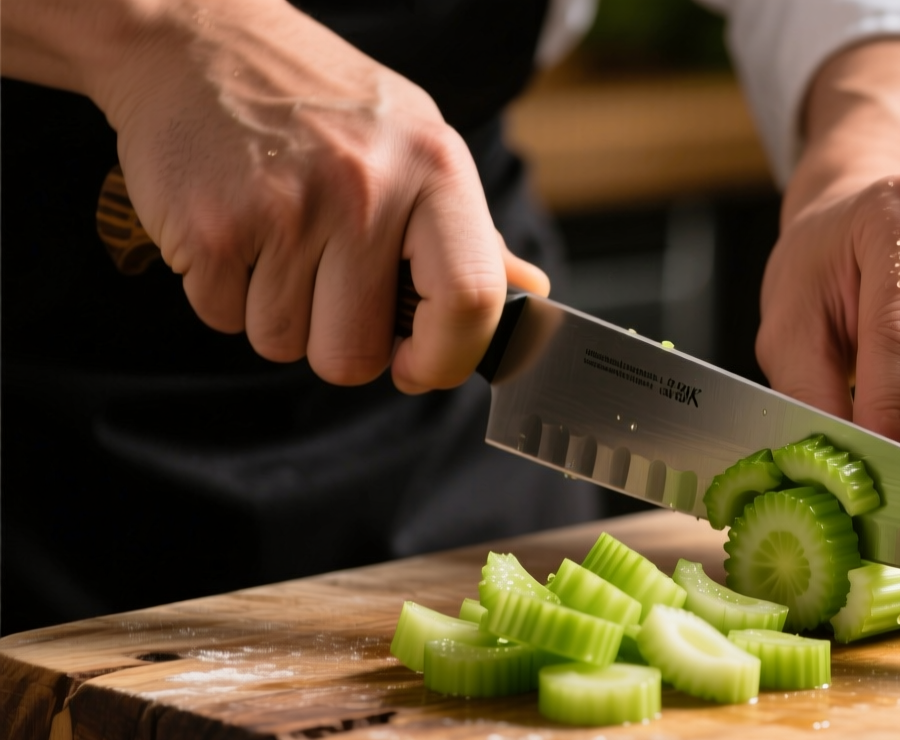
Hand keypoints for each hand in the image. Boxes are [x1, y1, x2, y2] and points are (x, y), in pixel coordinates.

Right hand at [13, 0, 547, 390]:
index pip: (470, 301)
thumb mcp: (416, 145)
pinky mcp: (213, 227)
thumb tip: (529, 297)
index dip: (445, 358)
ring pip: (284, 344)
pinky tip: (237, 231)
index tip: (418, 365)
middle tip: (327, 283)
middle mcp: (366, 190)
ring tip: (279, 241)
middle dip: (337, 342)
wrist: (197, 41)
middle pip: (356, 354)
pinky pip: (225, 320)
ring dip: (277, 314)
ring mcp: (286, 210)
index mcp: (434, 170)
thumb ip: (471, 235)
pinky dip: (225, 293)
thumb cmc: (320, 102)